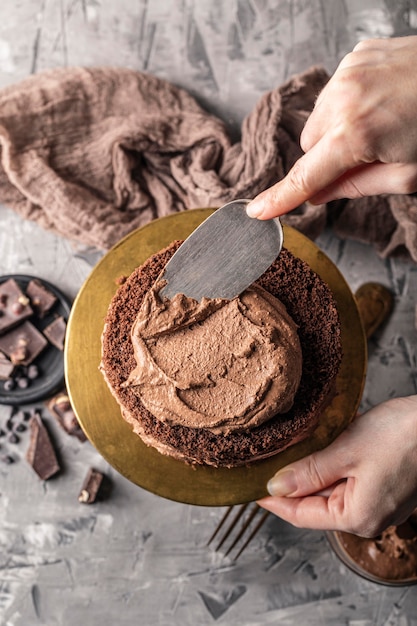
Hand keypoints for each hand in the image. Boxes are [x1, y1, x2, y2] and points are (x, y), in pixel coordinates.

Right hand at [247, 36, 416, 219]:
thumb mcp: (406, 173)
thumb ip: (356, 186)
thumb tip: (318, 194)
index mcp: (357, 135)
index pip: (306, 177)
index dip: (280, 198)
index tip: (256, 211)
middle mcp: (343, 99)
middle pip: (310, 146)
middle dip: (328, 158)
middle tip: (363, 156)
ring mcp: (348, 72)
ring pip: (319, 119)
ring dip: (336, 130)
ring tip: (377, 124)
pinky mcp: (356, 55)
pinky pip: (334, 92)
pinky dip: (346, 104)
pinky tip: (377, 102)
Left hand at [257, 396, 416, 536]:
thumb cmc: (404, 436)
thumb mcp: (346, 451)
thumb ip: (308, 472)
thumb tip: (276, 488)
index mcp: (357, 516)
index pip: (301, 516)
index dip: (273, 503)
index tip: (251, 490)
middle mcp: (369, 516)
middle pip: (316, 503)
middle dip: (293, 481)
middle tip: (269, 458)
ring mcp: (380, 502)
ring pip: (332, 489)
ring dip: (314, 470)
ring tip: (296, 447)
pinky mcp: (387, 485)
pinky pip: (350, 480)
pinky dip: (334, 464)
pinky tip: (327, 443)